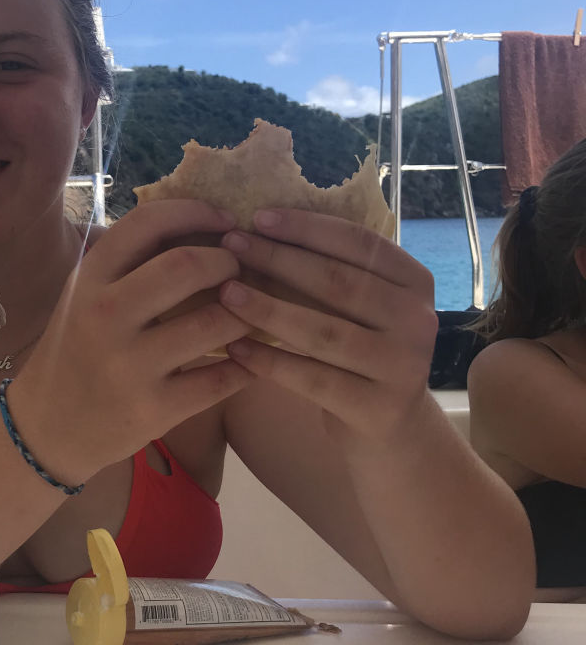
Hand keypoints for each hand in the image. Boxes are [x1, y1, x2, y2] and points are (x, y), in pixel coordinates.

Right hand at [8, 201, 253, 483]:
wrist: (49, 427)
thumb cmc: (77, 351)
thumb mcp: (84, 297)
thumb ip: (126, 263)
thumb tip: (196, 222)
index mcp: (89, 280)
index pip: (148, 223)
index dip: (196, 212)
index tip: (225, 222)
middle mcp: (105, 316)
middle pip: (186, 266)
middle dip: (228, 261)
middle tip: (239, 270)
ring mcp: (129, 365)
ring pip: (215, 322)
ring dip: (245, 313)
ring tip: (249, 312)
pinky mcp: (154, 409)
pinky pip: (221, 378)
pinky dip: (246, 364)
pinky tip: (248, 358)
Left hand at [218, 209, 437, 443]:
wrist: (391, 427)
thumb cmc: (361, 353)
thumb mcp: (363, 307)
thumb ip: (334, 271)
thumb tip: (262, 227)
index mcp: (415, 282)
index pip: (359, 243)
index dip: (307, 228)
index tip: (258, 217)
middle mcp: (418, 320)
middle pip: (338, 282)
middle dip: (278, 260)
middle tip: (230, 247)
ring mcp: (402, 366)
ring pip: (323, 332)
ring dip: (268, 309)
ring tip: (225, 294)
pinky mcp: (377, 407)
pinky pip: (312, 379)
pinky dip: (270, 361)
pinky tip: (234, 348)